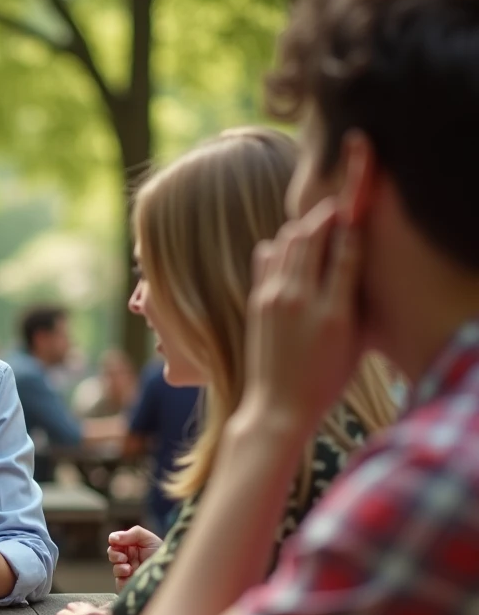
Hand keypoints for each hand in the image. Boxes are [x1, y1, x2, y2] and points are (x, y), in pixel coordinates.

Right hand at [107, 526, 161, 590]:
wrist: (169, 573)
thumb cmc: (161, 553)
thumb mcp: (148, 538)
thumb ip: (131, 534)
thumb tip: (112, 538)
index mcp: (132, 546)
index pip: (116, 541)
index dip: (114, 540)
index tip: (115, 540)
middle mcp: (129, 558)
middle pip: (112, 552)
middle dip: (114, 553)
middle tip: (123, 556)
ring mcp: (128, 571)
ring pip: (114, 565)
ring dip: (118, 564)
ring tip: (128, 566)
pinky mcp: (127, 583)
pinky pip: (118, 577)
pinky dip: (121, 573)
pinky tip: (129, 572)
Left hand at [242, 200, 363, 433]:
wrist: (278, 405)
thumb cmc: (326, 379)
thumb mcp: (356, 343)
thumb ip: (358, 302)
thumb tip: (357, 261)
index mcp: (333, 313)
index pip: (345, 252)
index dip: (352, 226)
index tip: (358, 212)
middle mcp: (300, 300)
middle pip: (311, 237)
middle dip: (326, 216)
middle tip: (338, 209)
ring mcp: (273, 298)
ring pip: (286, 241)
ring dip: (303, 227)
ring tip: (318, 226)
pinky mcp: (256, 300)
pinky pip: (266, 257)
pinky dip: (281, 245)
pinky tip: (293, 249)